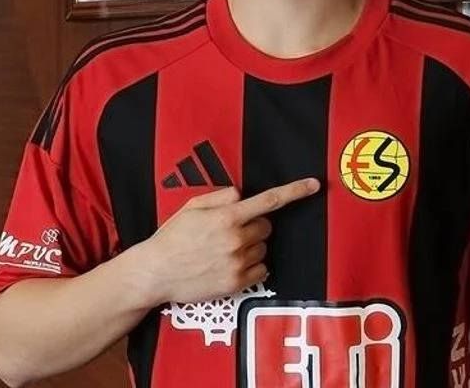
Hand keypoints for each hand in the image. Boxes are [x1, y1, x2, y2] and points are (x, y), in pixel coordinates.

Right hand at [136, 177, 320, 305]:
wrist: (154, 273)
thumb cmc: (172, 237)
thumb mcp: (192, 207)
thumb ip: (221, 197)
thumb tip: (242, 195)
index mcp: (226, 217)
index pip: (269, 201)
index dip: (295, 191)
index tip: (314, 185)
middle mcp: (236, 239)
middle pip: (266, 226)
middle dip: (254, 226)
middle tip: (229, 232)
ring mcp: (237, 263)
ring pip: (263, 248)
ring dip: (251, 247)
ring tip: (223, 251)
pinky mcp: (236, 284)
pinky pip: (262, 270)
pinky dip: (252, 267)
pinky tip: (229, 265)